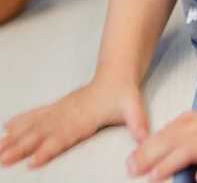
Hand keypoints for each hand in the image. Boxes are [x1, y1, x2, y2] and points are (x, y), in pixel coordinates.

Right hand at [0, 77, 147, 168]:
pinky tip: (6, 127)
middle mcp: (69, 114)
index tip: (33, 160)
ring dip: (16, 137)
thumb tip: (145, 138)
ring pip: (35, 125)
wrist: (116, 74)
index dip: (49, 148)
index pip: (64, 136)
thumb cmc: (123, 94)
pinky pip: (36, 116)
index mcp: (84, 117)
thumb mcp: (134, 107)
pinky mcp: (58, 108)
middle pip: (42, 133)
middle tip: (3, 158)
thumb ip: (138, 123)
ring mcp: (61, 110)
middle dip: (22, 146)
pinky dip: (20, 122)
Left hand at [126, 110, 196, 181]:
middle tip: (133, 169)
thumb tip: (154, 158)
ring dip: (172, 162)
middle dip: (152, 154)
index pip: (167, 132)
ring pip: (193, 148)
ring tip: (155, 176)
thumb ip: (184, 141)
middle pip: (175, 139)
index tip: (130, 161)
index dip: (148, 146)